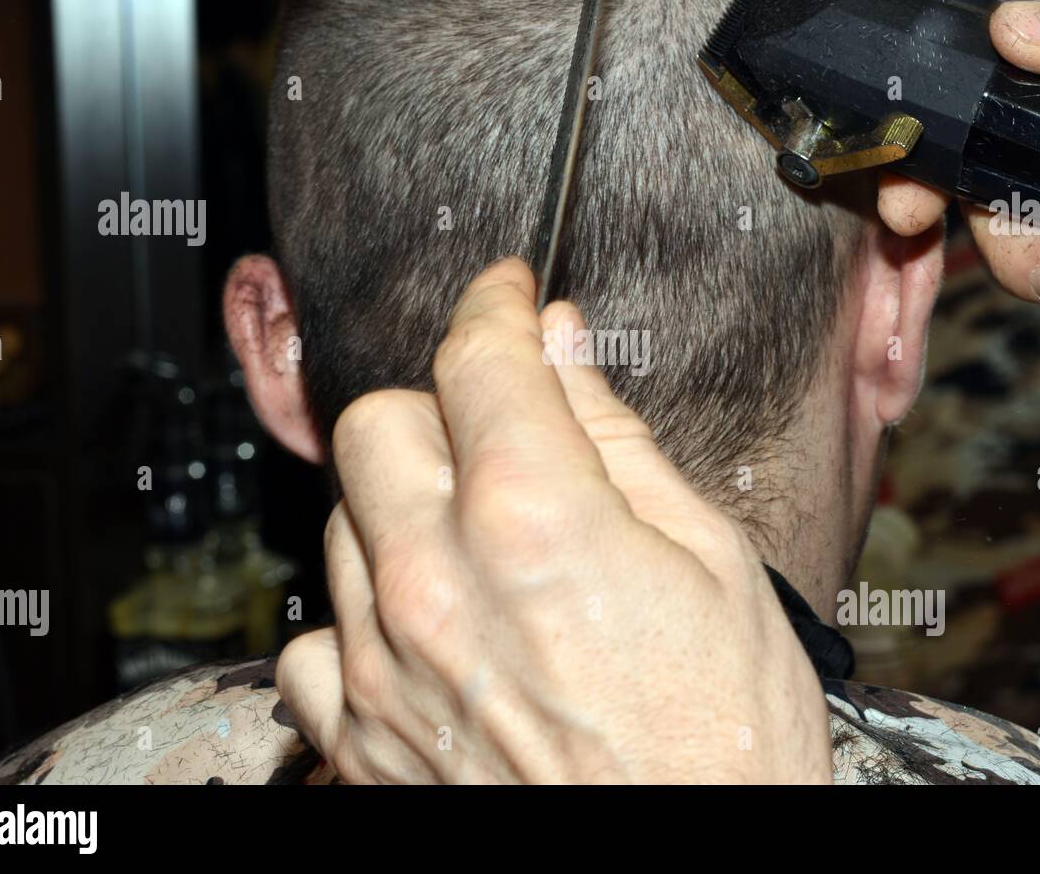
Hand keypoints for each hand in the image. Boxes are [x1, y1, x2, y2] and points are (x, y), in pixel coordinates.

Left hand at [276, 258, 832, 783]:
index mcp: (535, 520)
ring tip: (484, 548)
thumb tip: (567, 347)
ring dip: (404, 508)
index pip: (479, 356)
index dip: (496, 304)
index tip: (508, 295)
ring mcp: (383, 666)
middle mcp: (435, 583)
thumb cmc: (724, 745)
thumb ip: (617, 440)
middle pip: (376, 422)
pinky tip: (427, 633)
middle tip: (500, 432)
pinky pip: (315, 639)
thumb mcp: (712, 565)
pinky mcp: (358, 739)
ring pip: (342, 521)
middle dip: (438, 404)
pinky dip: (363, 618)